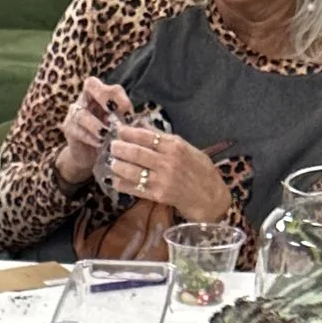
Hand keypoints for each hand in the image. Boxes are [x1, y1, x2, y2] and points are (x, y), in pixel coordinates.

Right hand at [54, 75, 130, 186]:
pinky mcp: (69, 129)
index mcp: (102, 95)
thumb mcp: (120, 127)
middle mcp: (86, 98)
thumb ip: (126, 121)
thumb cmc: (108, 137)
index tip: (129, 114)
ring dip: (95, 124)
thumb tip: (136, 121)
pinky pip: (76, 129)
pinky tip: (99, 143)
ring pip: (82, 112)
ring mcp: (75, 113)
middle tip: (112, 111)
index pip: (110, 87)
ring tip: (106, 134)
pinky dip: (89, 136)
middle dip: (103, 95)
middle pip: (90, 84)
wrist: (90, 156)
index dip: (120, 97)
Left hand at [97, 118, 232, 225]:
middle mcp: (167, 162)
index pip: (147, 136)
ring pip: (132, 171)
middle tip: (111, 146)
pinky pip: (136, 188)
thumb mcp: (186, 148)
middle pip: (136, 152)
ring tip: (112, 162)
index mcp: (175, 146)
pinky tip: (115, 180)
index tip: (119, 130)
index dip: (129, 132)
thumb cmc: (199, 170)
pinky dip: (123, 184)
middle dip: (120, 148)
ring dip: (118, 166)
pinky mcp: (158, 196)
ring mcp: (162, 180)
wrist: (210, 197)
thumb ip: (164, 138)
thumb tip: (143, 125)